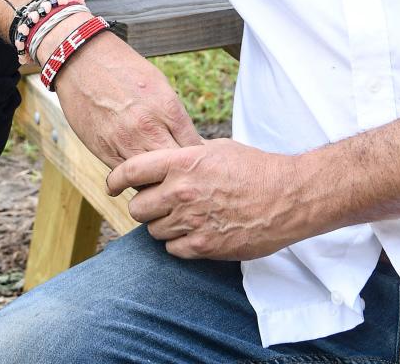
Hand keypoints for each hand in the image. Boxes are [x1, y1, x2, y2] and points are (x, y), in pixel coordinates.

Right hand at [52, 31, 201, 167]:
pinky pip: (126, 177)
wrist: (82, 61)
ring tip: (158, 177)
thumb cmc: (124, 69)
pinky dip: (133, 179)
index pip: (194, 147)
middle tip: (180, 173)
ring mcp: (125, 141)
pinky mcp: (104, 151)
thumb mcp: (159, 84)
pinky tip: (137, 174)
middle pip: (175, 167)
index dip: (197, 157)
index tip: (194, 160)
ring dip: (156, 180)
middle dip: (179, 172)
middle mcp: (148, 127)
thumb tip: (190, 143)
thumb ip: (174, 116)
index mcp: (167, 107)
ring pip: (150, 179)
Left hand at [107, 139, 303, 260]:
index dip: (115, 179)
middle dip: (144, 206)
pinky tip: (193, 232)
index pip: (131, 170)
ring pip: (153, 231)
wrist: (287, 196)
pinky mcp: (204, 246)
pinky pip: (172, 249)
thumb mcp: (216, 149)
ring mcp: (191, 221)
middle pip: (137, 207)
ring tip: (181, 217)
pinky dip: (178, 243)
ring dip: (161, 225)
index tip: (112, 185)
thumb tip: (163, 159)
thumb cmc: (254, 168)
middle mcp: (182, 192)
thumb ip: (185, 156)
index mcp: (183, 162)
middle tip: (157, 204)